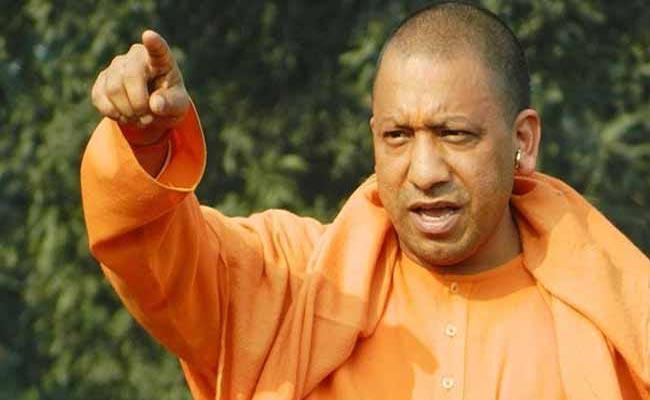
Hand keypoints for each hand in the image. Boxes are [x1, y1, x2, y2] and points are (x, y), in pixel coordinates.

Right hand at [91, 30, 189, 144]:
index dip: (154, 43)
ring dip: (127, 112)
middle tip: (148, 118)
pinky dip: (113, 113)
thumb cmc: (169, 103)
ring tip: (139, 118)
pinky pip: (100, 97)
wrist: (151, 111)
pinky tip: (124, 115)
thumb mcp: (178, 106)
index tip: (149, 36)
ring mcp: (117, 65)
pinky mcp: (102, 79)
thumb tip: (155, 104)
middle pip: (130, 76)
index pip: (158, 49)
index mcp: (161, 60)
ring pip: (113, 89)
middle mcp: (136, 56)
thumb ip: (171, 104)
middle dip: (138, 104)